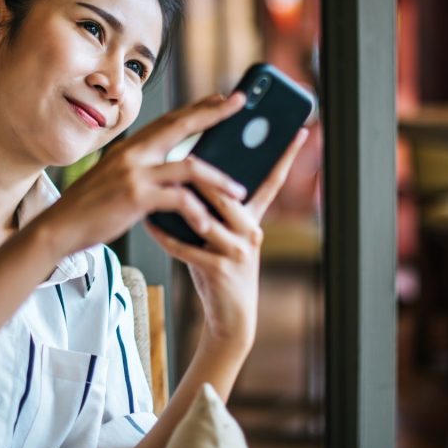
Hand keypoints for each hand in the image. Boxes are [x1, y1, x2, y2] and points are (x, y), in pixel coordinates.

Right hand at [41, 93, 248, 253]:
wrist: (59, 228)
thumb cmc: (91, 208)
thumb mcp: (117, 179)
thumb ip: (143, 170)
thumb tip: (174, 169)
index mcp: (131, 147)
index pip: (170, 119)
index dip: (197, 107)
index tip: (221, 97)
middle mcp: (133, 153)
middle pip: (181, 126)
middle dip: (214, 113)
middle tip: (239, 103)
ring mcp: (135, 174)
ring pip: (190, 167)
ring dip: (219, 179)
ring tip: (240, 191)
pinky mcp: (136, 197)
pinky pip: (178, 200)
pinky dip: (197, 212)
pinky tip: (206, 224)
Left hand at [145, 127, 308, 352]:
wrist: (232, 317)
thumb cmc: (221, 268)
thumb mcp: (226, 235)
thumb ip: (218, 208)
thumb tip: (196, 173)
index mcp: (254, 219)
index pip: (271, 180)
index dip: (285, 155)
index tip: (297, 130)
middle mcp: (251, 231)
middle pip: (226, 191)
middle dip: (204, 170)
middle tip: (184, 149)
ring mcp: (237, 250)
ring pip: (206, 216)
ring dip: (179, 202)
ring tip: (158, 185)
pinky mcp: (219, 269)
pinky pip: (186, 245)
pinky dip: (165, 234)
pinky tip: (150, 223)